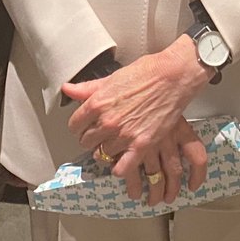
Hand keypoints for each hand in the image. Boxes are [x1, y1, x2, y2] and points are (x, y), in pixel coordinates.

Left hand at [63, 36, 210, 202]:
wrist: (172, 77)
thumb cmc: (144, 72)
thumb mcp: (112, 78)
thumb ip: (88, 88)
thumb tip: (67, 89)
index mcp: (97, 103)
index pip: (74, 125)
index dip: (80, 125)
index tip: (86, 124)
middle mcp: (107, 121)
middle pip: (86, 141)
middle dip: (92, 138)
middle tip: (101, 134)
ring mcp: (124, 135)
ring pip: (102, 154)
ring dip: (106, 150)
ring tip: (114, 143)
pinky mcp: (141, 145)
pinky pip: (121, 168)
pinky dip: (119, 167)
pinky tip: (121, 160)